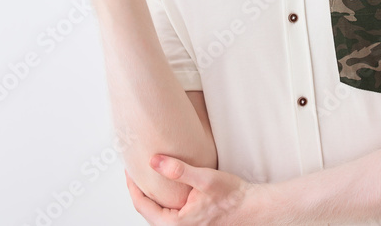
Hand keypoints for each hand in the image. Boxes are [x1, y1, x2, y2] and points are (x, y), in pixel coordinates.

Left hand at [125, 155, 273, 224]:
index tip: (128, 169)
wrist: (252, 208)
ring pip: (157, 213)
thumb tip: (154, 161)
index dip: (132, 186)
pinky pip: (168, 214)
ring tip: (146, 176)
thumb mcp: (205, 179)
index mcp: (176, 224)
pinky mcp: (190, 223)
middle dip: (139, 191)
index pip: (142, 206)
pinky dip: (161, 200)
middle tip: (134, 171)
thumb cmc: (233, 197)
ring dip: (150, 196)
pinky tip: (164, 187)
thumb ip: (179, 170)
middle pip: (147, 211)